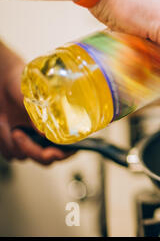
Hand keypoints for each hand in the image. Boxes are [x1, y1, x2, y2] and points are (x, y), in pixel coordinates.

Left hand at [0, 43, 73, 164]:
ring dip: (9, 141)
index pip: (71, 148)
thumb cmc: (20, 82)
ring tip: (3, 121)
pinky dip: (2, 140)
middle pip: (46, 159)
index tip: (50, 152)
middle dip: (30, 150)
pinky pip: (10, 153)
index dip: (63, 154)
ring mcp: (32, 140)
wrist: (1, 81)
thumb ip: (40, 115)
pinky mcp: (16, 142)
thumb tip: (45, 133)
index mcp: (62, 124)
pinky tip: (1, 124)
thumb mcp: (31, 96)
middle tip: (18, 135)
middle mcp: (49, 135)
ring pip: (23, 156)